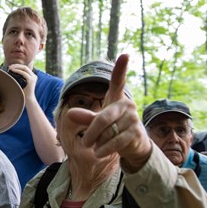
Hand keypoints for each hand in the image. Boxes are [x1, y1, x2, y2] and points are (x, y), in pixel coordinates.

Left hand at [8, 63, 36, 97]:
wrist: (28, 99)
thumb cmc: (24, 93)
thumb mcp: (21, 83)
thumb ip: (19, 78)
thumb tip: (11, 73)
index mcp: (32, 76)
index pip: (25, 68)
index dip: (18, 66)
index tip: (11, 66)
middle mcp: (34, 76)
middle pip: (25, 67)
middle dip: (16, 65)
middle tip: (9, 66)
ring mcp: (33, 78)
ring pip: (24, 68)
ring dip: (16, 67)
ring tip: (10, 68)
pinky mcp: (31, 80)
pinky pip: (24, 73)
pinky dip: (18, 71)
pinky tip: (13, 71)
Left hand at [66, 54, 151, 171]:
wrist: (133, 146)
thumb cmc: (112, 130)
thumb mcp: (97, 123)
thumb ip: (85, 118)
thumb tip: (70, 114)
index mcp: (116, 98)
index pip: (118, 82)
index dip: (121, 68)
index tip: (125, 54)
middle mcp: (127, 105)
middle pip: (102, 119)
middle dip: (91, 133)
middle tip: (84, 143)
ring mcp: (133, 119)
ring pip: (107, 133)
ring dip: (99, 143)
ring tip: (99, 146)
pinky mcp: (136, 133)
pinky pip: (114, 142)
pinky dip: (104, 149)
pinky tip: (100, 153)